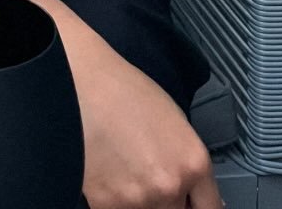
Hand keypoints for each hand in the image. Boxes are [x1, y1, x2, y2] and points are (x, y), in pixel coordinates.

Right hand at [78, 50, 221, 208]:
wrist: (82, 85)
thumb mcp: (174, 121)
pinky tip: (108, 170)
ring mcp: (137, 199)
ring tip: (125, 167)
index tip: (191, 203)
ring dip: (141, 200)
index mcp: (193, 162)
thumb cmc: (124, 92)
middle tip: (150, 174)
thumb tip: (196, 193)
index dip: (199, 205)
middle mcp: (170, 186)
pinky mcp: (105, 205)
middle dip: (168, 200)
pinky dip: (115, 198)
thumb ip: (188, 162)